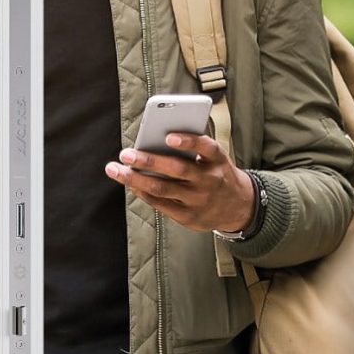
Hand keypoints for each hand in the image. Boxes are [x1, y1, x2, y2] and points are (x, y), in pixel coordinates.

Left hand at [104, 134, 255, 232]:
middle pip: (177, 169)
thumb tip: (154, 142)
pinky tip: (131, 184)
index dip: (188, 141)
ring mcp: (199, 200)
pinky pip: (161, 204)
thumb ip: (192, 150)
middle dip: (149, 160)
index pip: (206, 147)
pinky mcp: (189, 217)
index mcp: (217, 160)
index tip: (168, 136)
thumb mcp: (214, 159)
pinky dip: (143, 193)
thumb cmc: (216, 174)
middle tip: (126, 153)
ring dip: (135, 179)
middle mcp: (209, 180)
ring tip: (116, 169)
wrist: (237, 207)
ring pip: (163, 188)